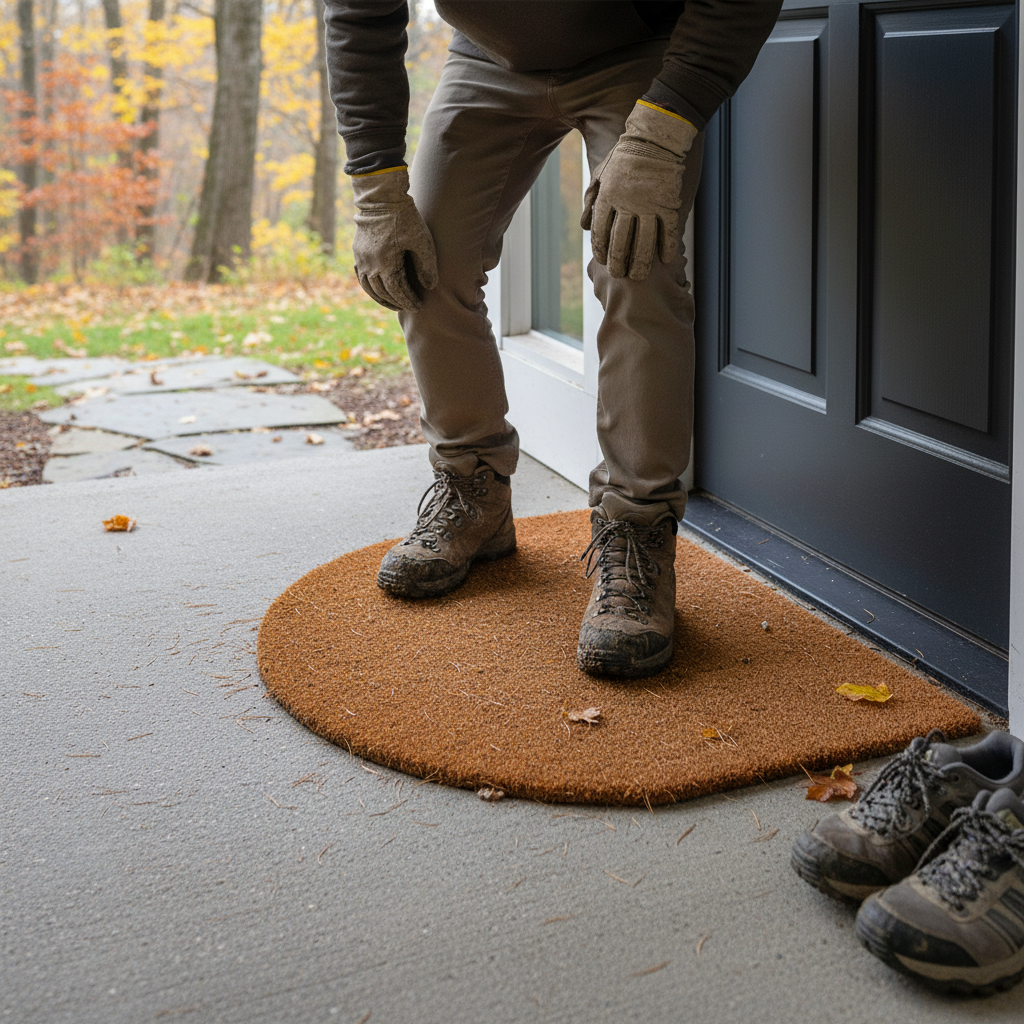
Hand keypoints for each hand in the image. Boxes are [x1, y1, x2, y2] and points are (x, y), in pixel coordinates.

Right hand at [351, 166, 437, 310]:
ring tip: (392, 304)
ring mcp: (361, 258)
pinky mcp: (357, 250)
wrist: (381, 196)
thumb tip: (429, 286)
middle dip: (396, 302)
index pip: (397, 291)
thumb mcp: (422, 241)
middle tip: (408, 307)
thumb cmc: (405, 218)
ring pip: (369, 287)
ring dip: (380, 298)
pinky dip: (369, 286)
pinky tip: (376, 289)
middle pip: (382, 292)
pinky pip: (361, 276)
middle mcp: (370, 265)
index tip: (418, 306)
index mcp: (385, 264)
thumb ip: (426, 265)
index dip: (408, 301)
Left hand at [581, 101, 696, 280]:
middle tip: (621, 275)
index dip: (601, 250)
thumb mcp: (601, 174)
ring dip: (641, 263)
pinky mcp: (669, 203)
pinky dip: (667, 247)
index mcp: (607, 198)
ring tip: (640, 276)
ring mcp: (649, 205)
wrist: (656, 136)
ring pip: (644, 243)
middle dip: (619, 264)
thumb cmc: (625, 156)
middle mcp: (627, 205)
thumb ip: (591, 200)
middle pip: (621, 244)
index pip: (600, 233)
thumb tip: (584, 227)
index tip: (603, 262)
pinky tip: (665, 259)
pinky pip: (668, 231)